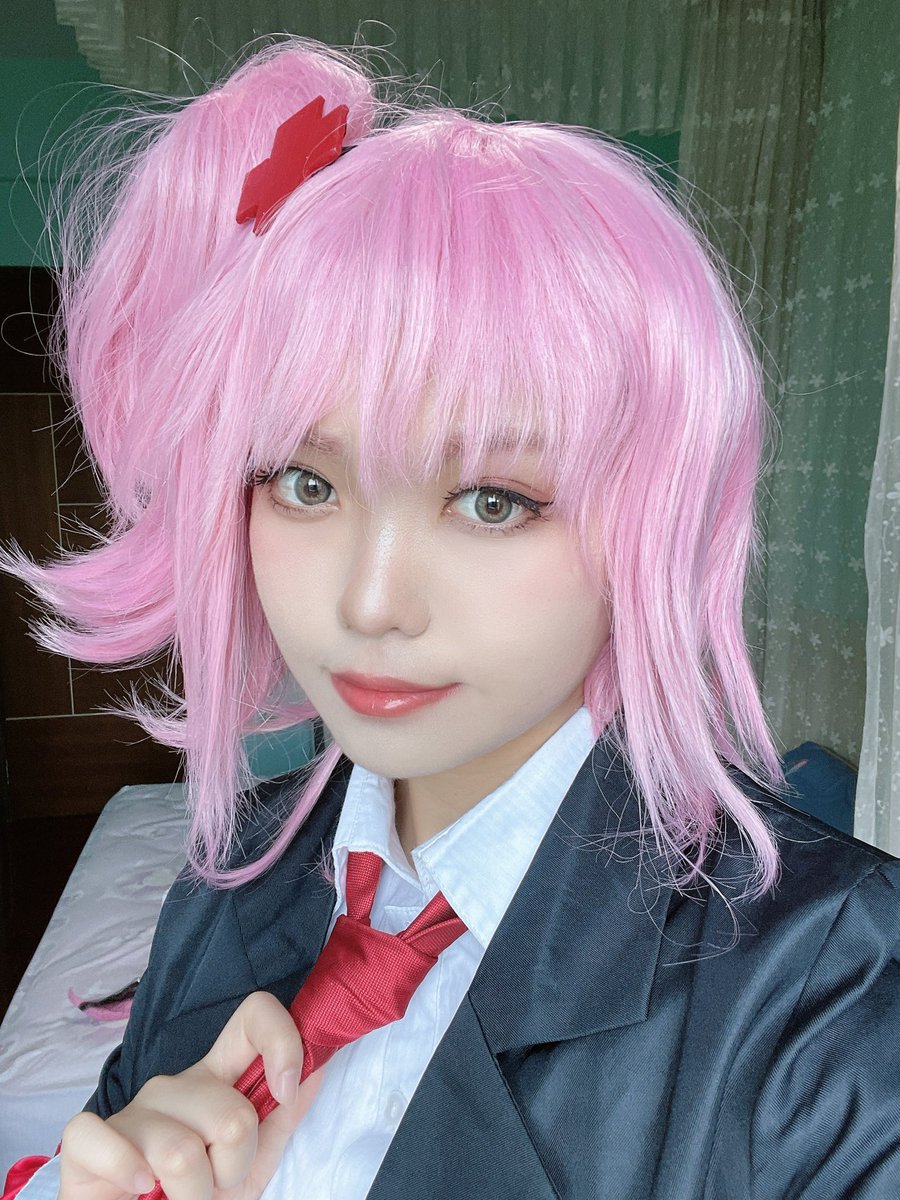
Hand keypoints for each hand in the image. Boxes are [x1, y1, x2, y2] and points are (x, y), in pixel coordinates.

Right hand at [58, 992, 322, 1199]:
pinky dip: (127, 1176)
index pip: (252, 1017)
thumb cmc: (197, 1195)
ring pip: (182, 1151)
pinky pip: (106, 1141)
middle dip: (233, 1168)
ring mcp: (131, 1109)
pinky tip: (135, 1189)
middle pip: (231, 1110)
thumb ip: (283, 1116)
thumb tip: (319, 1064)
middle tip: (214, 1186)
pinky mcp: (86, 1138)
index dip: (282, 1041)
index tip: (287, 1093)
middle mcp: (175, 1085)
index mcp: (216, 1080)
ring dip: (191, 1196)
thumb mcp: (251, 1162)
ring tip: (178, 1199)